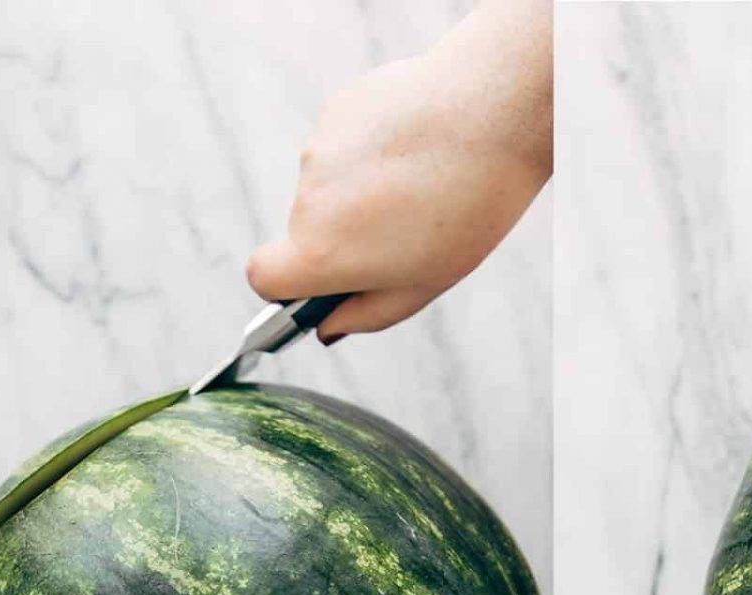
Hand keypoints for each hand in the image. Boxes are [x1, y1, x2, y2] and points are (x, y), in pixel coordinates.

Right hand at [247, 0, 553, 340]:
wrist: (487, 114)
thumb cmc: (463, 213)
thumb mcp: (420, 286)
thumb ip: (366, 313)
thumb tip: (326, 326)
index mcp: (322, 252)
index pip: (263, 277)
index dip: (287, 289)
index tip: (320, 288)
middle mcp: (307, 199)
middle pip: (307, 233)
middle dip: (345, 240)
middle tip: (407, 235)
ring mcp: (317, 150)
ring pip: (330, 189)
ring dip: (362, 195)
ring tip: (420, 188)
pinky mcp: (336, 111)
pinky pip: (345, 149)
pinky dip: (371, 156)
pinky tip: (415, 150)